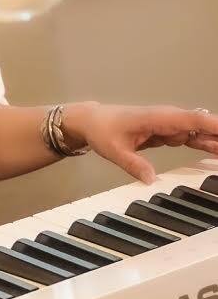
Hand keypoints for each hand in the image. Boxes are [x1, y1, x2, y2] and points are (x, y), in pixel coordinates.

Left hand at [64, 103, 217, 184]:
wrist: (93, 121)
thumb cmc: (102, 131)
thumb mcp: (114, 150)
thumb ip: (133, 165)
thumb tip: (152, 181)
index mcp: (156, 117)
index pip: (191, 119)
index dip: (213, 125)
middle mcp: (167, 118)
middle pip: (201, 124)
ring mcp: (168, 124)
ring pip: (199, 131)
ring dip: (215, 140)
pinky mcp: (167, 132)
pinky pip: (191, 137)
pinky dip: (205, 143)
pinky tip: (217, 151)